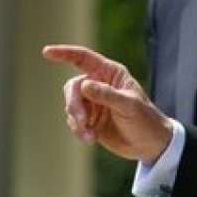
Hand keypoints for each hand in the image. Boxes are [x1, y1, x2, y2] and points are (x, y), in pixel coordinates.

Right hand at [42, 44, 172, 165]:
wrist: (149, 144)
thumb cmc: (145, 120)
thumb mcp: (129, 106)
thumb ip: (107, 95)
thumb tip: (84, 84)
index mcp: (111, 73)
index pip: (84, 58)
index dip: (65, 53)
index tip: (47, 52)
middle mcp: (99, 84)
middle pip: (72, 87)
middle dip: (73, 105)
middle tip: (82, 122)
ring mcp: (93, 102)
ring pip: (70, 105)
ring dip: (76, 122)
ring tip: (90, 136)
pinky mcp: (89, 118)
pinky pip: (72, 120)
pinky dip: (78, 130)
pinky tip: (91, 139)